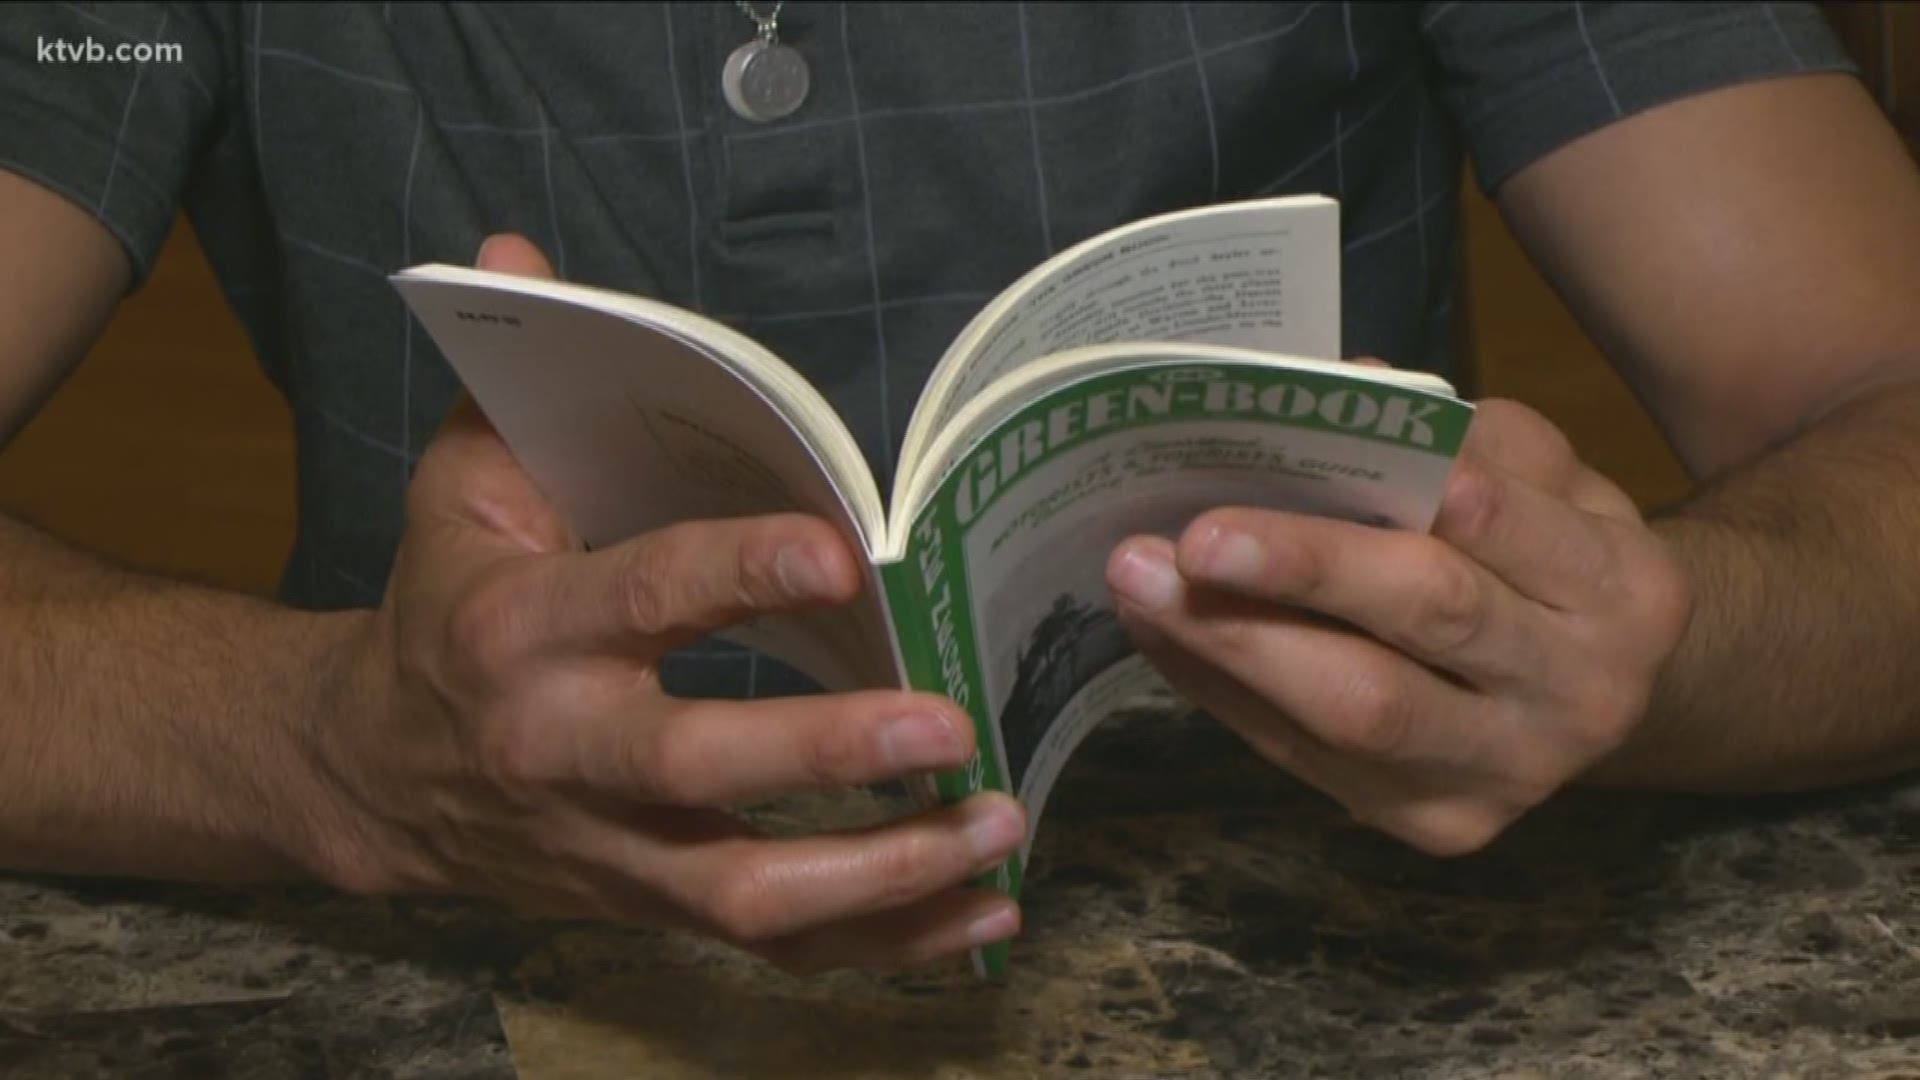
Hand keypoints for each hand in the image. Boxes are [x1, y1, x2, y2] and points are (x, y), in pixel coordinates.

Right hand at [294, 235, 1024, 972]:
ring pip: (748, 892)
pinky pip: (778, 944)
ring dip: (883, 874)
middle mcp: (565, 752)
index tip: (841, 553)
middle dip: (827, 753)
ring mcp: (612, 846)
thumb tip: (516, 258)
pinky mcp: (653, 902)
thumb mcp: (459, 492)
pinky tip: (982, 915)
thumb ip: (508, 387)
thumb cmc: (448, 610)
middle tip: (949, 723)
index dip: (737, 573)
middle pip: (698, 771)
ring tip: (996, 830)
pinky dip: (887, 941)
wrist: (380, 774)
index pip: (642, 597)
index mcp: (523, 630)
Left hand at [1106, 394, 1691, 855]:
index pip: (1501, 526)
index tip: (1295, 454)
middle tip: (1190, 538)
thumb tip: (1337, 388)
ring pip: (1360, 713)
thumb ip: (1457, 433)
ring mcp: (1506, 775)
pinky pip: (1309, 757)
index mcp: (1622, 586)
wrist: (1602, 690)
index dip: (1405, 487)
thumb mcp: (1542, 477)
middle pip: (1429, 620)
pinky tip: (1165, 633)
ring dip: (1234, 645)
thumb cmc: (1552, 554)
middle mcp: (1579, 693)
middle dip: (1300, 572)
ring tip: (1140, 586)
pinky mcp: (1436, 825)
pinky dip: (1225, 690)